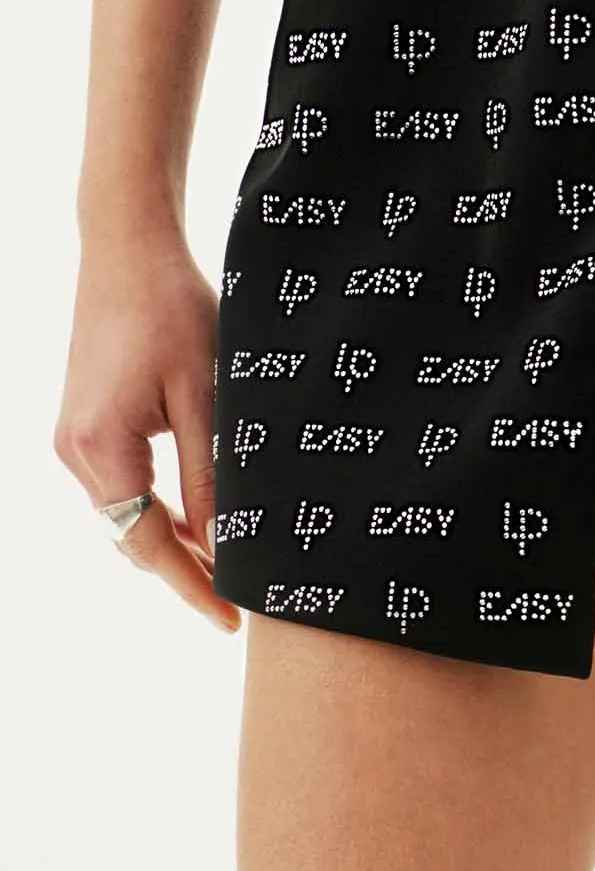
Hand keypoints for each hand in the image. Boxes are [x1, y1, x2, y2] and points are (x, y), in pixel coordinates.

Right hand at [53, 225, 240, 634]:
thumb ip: (212, 474)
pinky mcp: (83, 423)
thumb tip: (226, 545)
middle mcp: (74, 452)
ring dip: (174, 537)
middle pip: (132, 537)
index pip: (149, 544)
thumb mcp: (206, 395)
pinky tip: (201, 514)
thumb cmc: (173, 309)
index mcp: (101, 448)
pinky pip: (121, 485)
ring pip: (127, 513)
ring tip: (232, 561)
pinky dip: (159, 505)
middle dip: (186, 569)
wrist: (127, 249)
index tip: (231, 621)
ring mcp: (73, 438)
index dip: (193, 586)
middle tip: (245, 596)